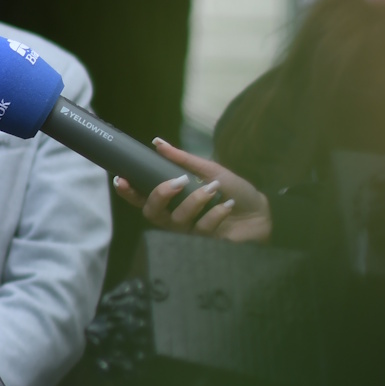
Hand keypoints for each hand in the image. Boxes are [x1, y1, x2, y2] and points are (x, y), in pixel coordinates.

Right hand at [111, 140, 271, 243]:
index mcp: (173, 200)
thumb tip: (157, 142)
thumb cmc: (234, 191)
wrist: (263, 212)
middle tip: (179, 181)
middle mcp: (175, 217)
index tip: (121, 178)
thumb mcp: (210, 170)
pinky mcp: (206, 242)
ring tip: (215, 189)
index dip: (128, 192)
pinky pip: (203, 228)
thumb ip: (183, 160)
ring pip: (179, 219)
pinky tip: (229, 206)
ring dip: (197, 201)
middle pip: (152, 213)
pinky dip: (217, 213)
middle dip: (161, 195)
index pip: (142, 198)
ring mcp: (190, 232)